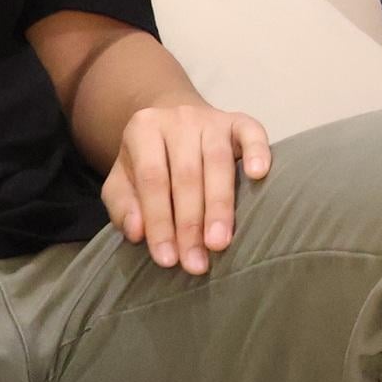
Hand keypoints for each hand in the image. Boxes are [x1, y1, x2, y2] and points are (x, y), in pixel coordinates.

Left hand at [103, 102, 275, 272]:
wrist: (174, 121)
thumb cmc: (149, 161)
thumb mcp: (122, 181)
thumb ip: (124, 206)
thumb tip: (138, 232)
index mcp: (144, 129)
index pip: (152, 180)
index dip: (159, 221)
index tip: (167, 259)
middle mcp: (179, 119)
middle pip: (186, 175)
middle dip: (190, 224)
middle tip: (195, 263)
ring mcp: (212, 118)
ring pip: (218, 162)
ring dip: (220, 206)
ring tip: (220, 243)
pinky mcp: (239, 121)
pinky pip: (252, 133)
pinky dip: (257, 152)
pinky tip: (259, 175)